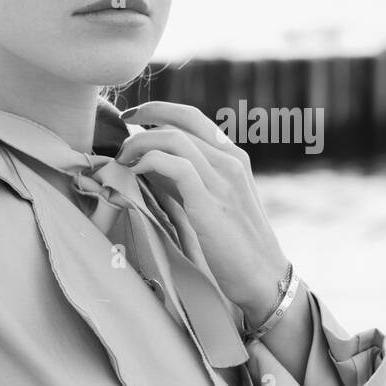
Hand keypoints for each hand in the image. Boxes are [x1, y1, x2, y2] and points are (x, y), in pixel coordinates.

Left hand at [116, 101, 288, 320]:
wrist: (264, 276)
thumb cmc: (236, 244)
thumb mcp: (215, 201)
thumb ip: (188, 179)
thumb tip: (150, 164)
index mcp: (234, 157)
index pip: (193, 116)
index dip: (159, 109)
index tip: (134, 116)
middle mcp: (231, 161)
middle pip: (182, 119)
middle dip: (145, 115)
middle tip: (121, 131)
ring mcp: (223, 179)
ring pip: (173, 138)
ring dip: (139, 143)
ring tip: (123, 160)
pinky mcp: (209, 202)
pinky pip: (175, 165)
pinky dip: (149, 162)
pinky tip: (135, 174)